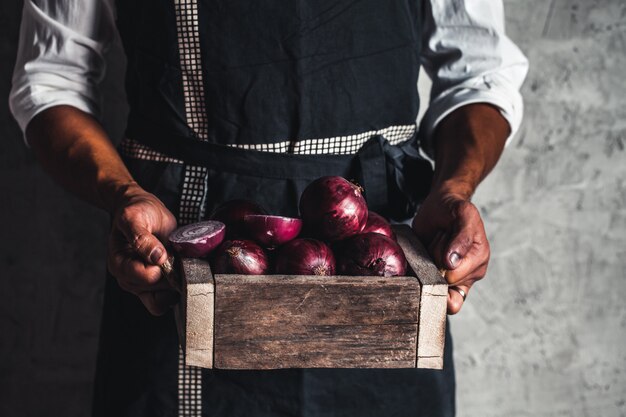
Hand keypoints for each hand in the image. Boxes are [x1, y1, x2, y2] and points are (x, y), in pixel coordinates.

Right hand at [107, 183, 178, 314]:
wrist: (144, 210)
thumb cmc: (137, 212)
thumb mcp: (135, 217)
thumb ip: (142, 237)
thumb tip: (157, 257)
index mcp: (120, 263)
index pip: (145, 277)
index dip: (161, 268)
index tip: (168, 253)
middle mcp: (129, 278)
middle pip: (156, 290)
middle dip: (171, 274)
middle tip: (176, 255)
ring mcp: (142, 284)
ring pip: (162, 300)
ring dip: (175, 284)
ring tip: (178, 262)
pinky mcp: (156, 286)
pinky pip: (166, 301)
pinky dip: (177, 291)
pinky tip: (180, 272)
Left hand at [412, 188, 489, 314]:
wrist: (440, 205)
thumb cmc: (453, 208)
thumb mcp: (464, 213)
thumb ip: (463, 236)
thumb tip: (452, 262)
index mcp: (479, 258)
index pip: (453, 275)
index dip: (440, 259)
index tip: (443, 237)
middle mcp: (470, 272)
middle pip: (442, 281)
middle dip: (434, 262)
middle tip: (438, 241)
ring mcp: (456, 277)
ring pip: (435, 286)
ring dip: (428, 265)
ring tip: (434, 247)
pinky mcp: (442, 278)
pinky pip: (434, 294)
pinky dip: (424, 282)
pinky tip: (425, 263)